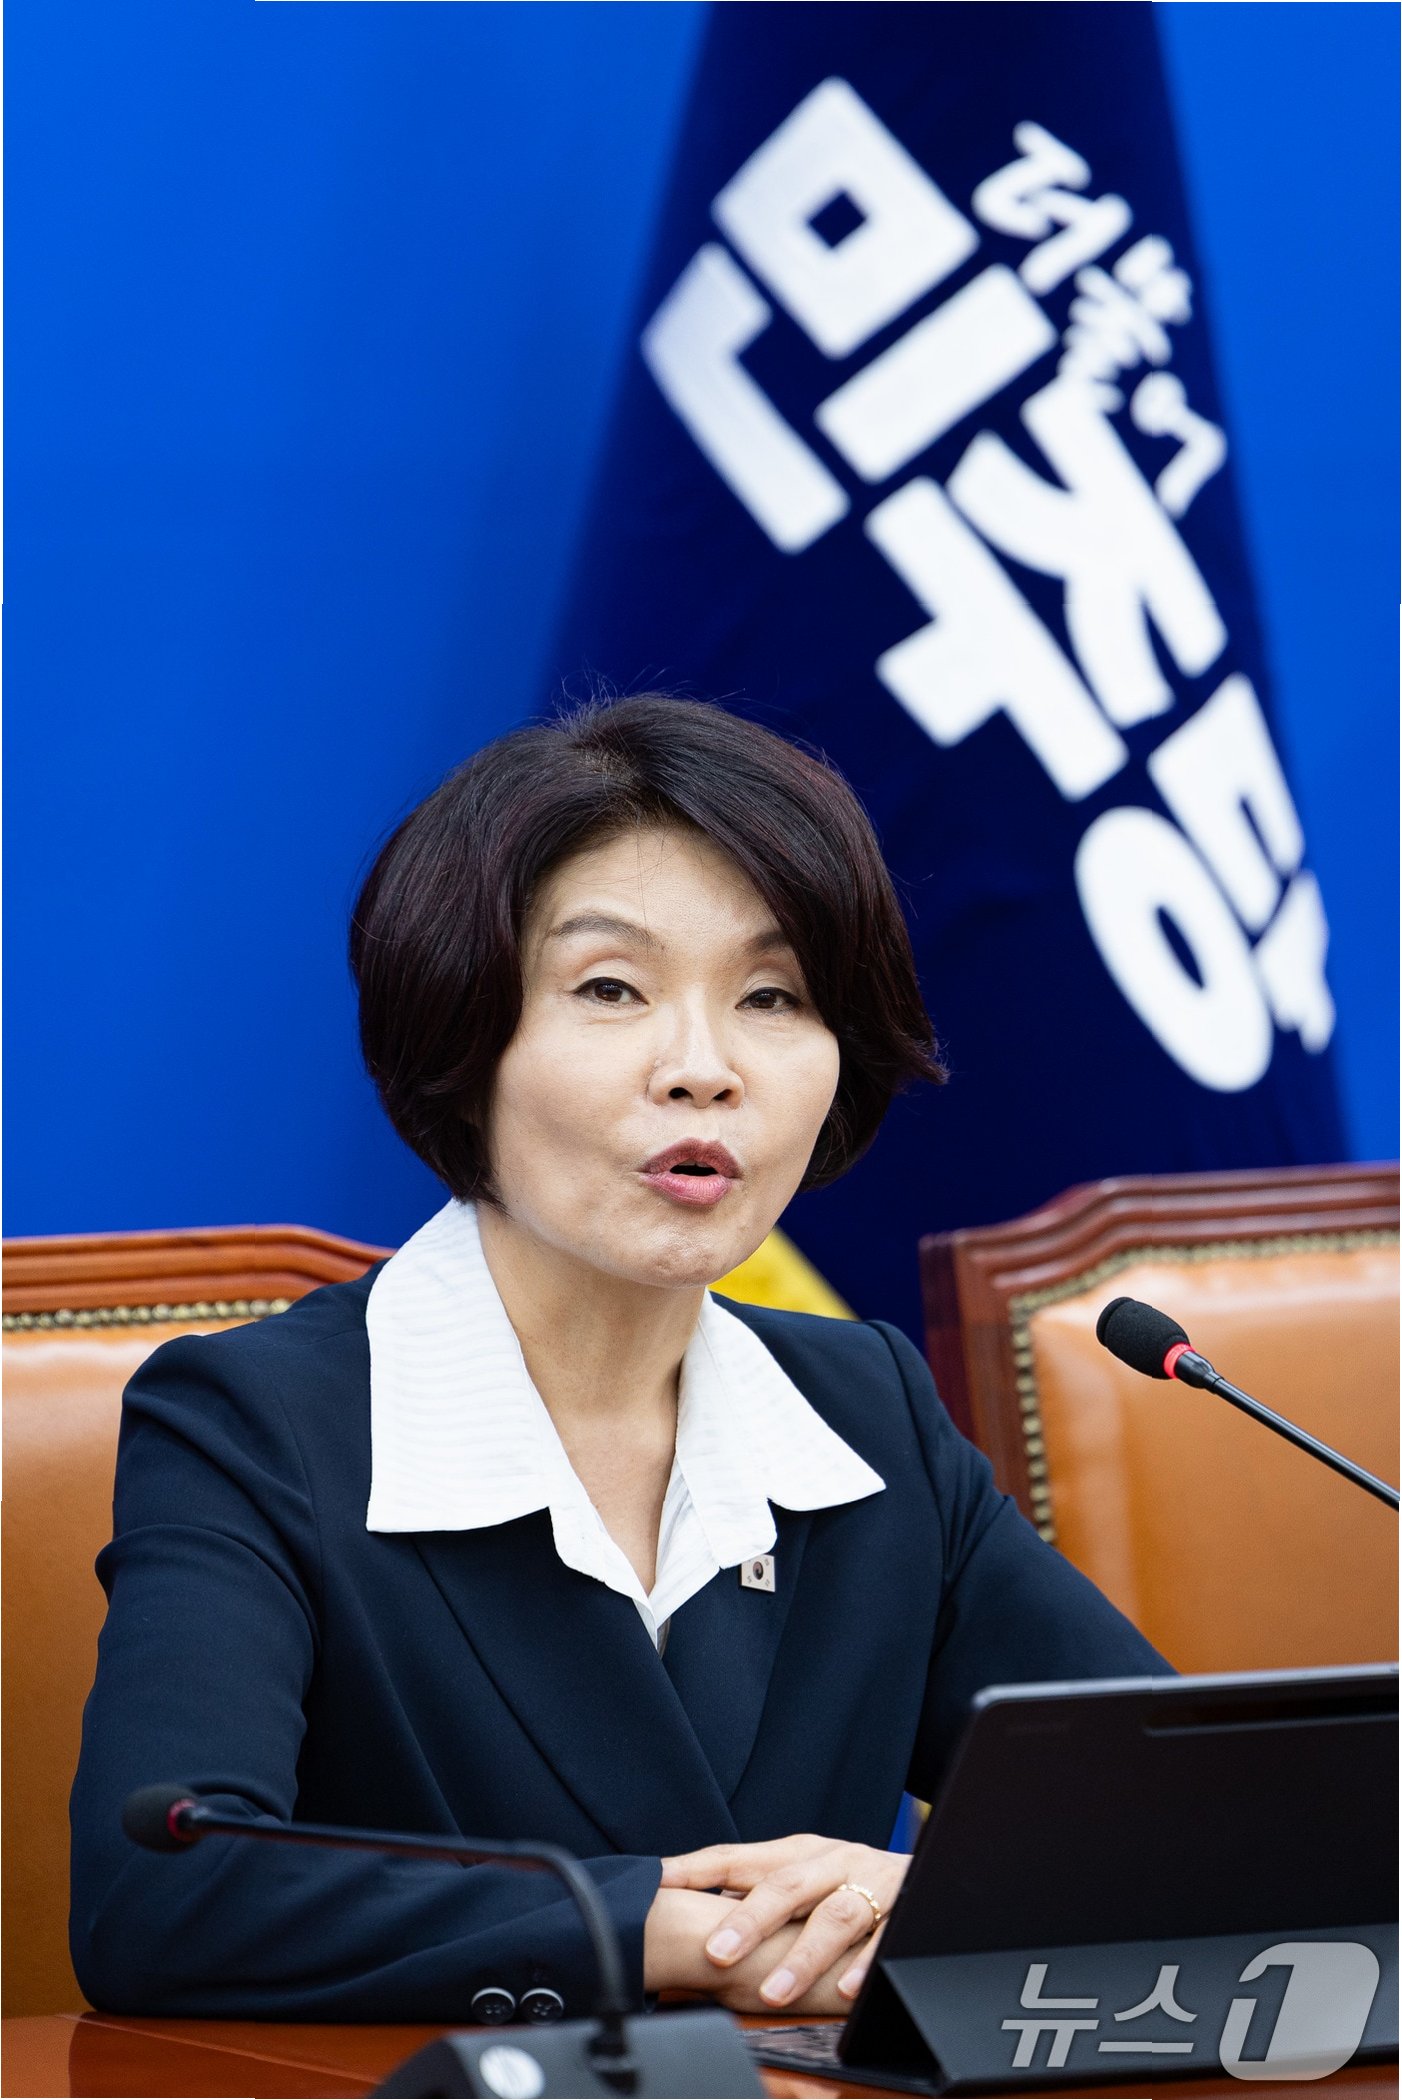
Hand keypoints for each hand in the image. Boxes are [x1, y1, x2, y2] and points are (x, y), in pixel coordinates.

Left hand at [658, 1832, 909, 2008]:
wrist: (938, 1869)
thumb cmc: (854, 1879)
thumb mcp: (807, 1873)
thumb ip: (757, 1887)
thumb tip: (688, 1900)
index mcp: (802, 1851)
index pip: (741, 1855)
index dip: (700, 1867)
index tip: (661, 1881)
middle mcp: (835, 1861)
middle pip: (787, 1885)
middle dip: (750, 1920)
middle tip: (717, 1953)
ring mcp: (873, 1885)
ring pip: (836, 1916)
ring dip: (802, 1956)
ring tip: (772, 1991)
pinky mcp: (907, 1912)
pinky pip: (886, 1941)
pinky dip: (864, 1966)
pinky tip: (845, 1991)